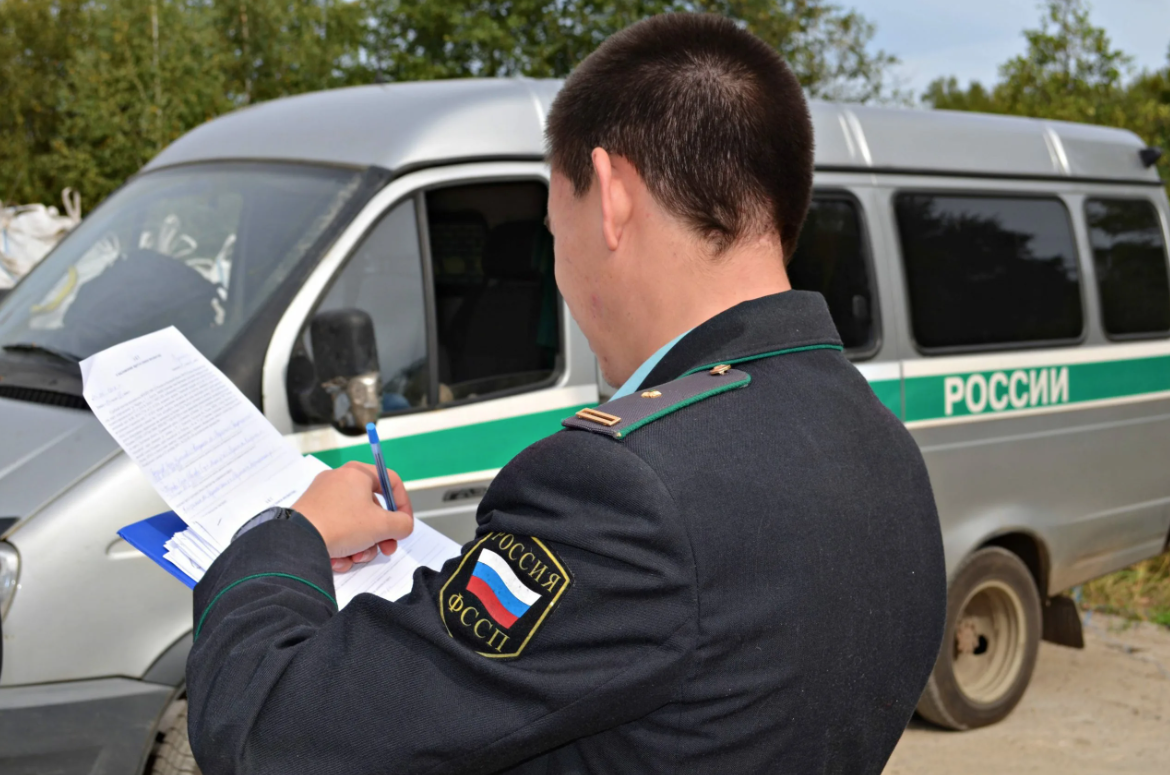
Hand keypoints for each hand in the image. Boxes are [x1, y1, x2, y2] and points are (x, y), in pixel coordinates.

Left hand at [291, 462, 413, 572]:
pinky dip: (341, 545)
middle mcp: (339, 480)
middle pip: (372, 508)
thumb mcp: (382, 525)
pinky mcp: (310, 514)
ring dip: (361, 544)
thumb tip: (403, 526)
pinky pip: (336, 529)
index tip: (405, 525)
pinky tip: (337, 559)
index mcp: (357, 473)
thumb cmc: (343, 525)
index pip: (391, 482)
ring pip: (355, 523)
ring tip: (354, 558)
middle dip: (380, 534)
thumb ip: (403, 524)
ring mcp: (322, 497)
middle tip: (385, 549)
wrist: (298, 541)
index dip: (403, 505)